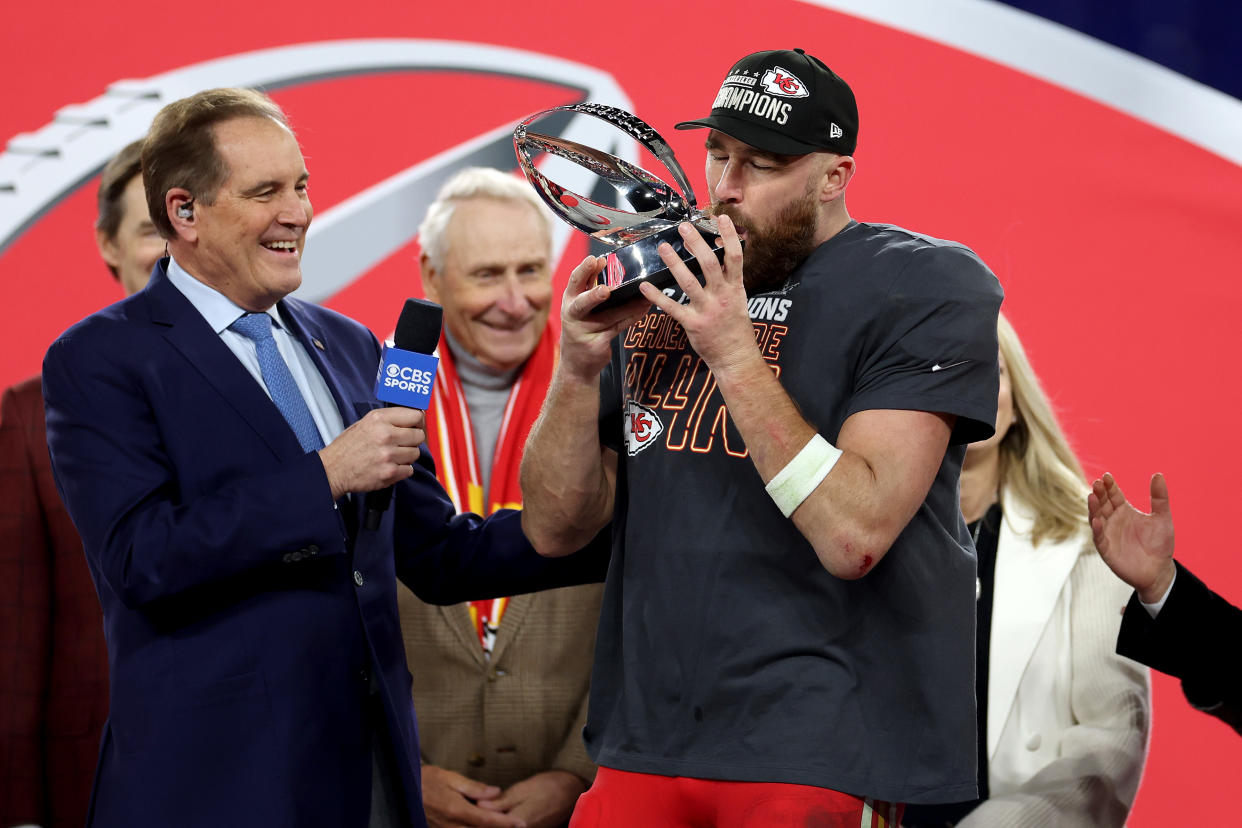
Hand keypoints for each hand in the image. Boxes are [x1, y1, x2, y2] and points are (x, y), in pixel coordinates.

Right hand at [317, 407, 423, 498]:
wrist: (332, 470)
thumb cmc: (347, 447)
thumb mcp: (365, 423)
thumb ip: (389, 419)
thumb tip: (414, 417)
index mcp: (379, 419)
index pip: (416, 416)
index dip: (418, 422)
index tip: (416, 426)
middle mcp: (385, 435)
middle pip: (419, 435)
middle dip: (413, 440)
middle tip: (402, 444)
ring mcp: (388, 455)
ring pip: (416, 453)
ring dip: (407, 456)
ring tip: (392, 456)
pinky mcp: (389, 473)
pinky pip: (410, 470)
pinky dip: (402, 470)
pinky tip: (389, 466)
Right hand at [421, 765, 526, 827]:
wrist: (403, 789)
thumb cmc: (425, 780)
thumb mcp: (450, 777)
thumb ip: (474, 787)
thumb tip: (496, 792)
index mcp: (455, 809)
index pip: (486, 820)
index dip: (505, 823)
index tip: (521, 823)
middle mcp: (451, 825)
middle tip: (517, 826)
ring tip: (504, 825)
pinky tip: (483, 826)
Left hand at [475, 770, 588, 827]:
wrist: (572, 792)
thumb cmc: (549, 786)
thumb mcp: (523, 789)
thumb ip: (501, 801)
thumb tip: (478, 806)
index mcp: (520, 822)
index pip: (491, 824)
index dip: (475, 821)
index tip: (461, 816)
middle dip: (481, 823)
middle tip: (465, 816)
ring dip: (489, 823)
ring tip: (477, 817)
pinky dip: (500, 824)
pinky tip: (492, 818)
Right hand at [558, 254, 649, 383]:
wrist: (577, 364)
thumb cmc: (582, 327)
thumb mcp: (580, 305)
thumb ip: (589, 286)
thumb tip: (606, 262)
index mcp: (569, 300)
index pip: (575, 282)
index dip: (584, 270)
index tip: (595, 260)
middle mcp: (573, 315)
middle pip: (582, 303)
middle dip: (594, 295)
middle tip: (605, 290)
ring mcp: (584, 331)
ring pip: (608, 316)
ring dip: (627, 306)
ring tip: (643, 296)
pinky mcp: (597, 344)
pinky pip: (619, 327)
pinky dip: (633, 317)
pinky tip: (643, 309)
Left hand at [638, 215, 758, 378]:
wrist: (736, 356)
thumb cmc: (736, 326)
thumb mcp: (738, 298)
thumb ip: (728, 277)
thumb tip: (721, 252)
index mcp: (735, 288)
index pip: (735, 256)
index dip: (729, 236)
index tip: (720, 217)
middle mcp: (721, 296)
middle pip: (709, 263)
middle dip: (696, 243)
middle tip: (683, 227)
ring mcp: (707, 310)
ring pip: (688, 282)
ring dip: (674, 263)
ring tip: (662, 248)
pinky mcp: (692, 324)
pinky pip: (672, 307)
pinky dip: (657, 296)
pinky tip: (645, 285)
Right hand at [1088, 472, 1176, 602]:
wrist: (1159, 570)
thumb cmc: (1160, 544)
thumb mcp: (1162, 518)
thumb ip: (1159, 498)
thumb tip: (1158, 474)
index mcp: (1124, 511)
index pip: (1113, 495)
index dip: (1110, 486)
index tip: (1107, 476)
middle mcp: (1113, 520)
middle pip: (1102, 504)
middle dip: (1099, 493)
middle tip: (1097, 483)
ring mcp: (1108, 534)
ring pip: (1096, 517)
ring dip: (1093, 508)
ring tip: (1092, 496)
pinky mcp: (1107, 550)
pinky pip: (1099, 538)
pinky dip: (1097, 529)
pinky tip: (1096, 520)